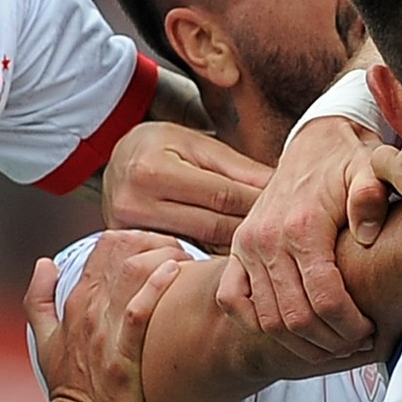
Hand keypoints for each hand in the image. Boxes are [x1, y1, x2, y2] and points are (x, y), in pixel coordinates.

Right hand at [23, 236, 188, 401]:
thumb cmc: (71, 391)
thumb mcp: (44, 340)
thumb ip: (39, 299)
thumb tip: (43, 263)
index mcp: (74, 305)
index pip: (102, 249)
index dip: (133, 236)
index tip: (159, 243)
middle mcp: (88, 313)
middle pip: (120, 253)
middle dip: (153, 240)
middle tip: (180, 247)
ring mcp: (105, 335)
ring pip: (130, 275)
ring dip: (159, 256)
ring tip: (183, 256)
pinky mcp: (123, 358)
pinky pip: (139, 314)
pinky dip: (155, 288)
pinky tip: (173, 272)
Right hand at [104, 122, 271, 249]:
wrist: (114, 161)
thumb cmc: (159, 146)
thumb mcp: (196, 144)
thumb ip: (238, 168)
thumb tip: (280, 185)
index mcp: (153, 170)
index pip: (222, 195)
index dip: (259, 202)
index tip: (288, 206)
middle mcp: (135, 204)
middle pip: (213, 226)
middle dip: (253, 227)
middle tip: (283, 230)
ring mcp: (130, 232)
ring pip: (202, 246)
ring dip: (238, 247)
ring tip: (267, 243)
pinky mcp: (132, 250)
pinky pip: (185, 256)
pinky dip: (213, 255)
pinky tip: (236, 255)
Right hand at [224, 115, 382, 353]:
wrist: (316, 143)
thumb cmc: (349, 162)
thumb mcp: (371, 169)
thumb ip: (372, 196)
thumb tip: (368, 233)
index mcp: (302, 225)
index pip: (325, 298)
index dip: (350, 326)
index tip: (371, 332)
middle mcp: (267, 239)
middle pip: (295, 318)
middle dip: (330, 342)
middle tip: (357, 344)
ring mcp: (246, 246)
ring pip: (266, 320)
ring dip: (300, 343)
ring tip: (332, 343)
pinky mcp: (235, 250)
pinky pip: (232, 302)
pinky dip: (257, 324)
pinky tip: (290, 330)